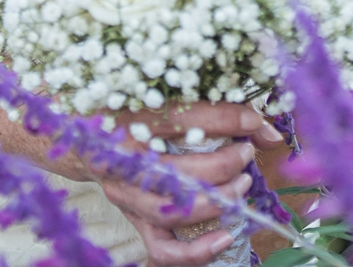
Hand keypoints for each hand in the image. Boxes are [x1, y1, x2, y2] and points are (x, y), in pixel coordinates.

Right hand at [70, 102, 286, 266]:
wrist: (83, 136)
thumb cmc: (136, 112)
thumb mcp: (167, 100)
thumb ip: (219, 111)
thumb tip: (270, 133)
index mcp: (133, 118)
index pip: (188, 118)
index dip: (230, 120)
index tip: (254, 122)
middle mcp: (125, 159)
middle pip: (181, 170)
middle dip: (224, 165)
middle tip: (246, 154)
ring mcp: (126, 194)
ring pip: (174, 210)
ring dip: (216, 202)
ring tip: (241, 186)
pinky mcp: (132, 219)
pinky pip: (163, 248)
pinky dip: (196, 251)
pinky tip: (226, 237)